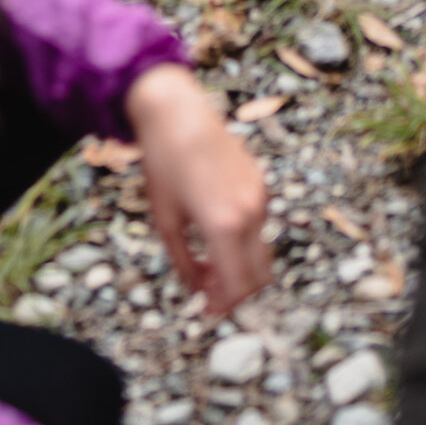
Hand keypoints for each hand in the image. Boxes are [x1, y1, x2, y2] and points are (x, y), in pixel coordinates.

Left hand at [126, 62, 270, 315]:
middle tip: (209, 292)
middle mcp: (250, 214)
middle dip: (237, 291)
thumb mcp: (165, 220)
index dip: (226, 306)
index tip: (209, 311)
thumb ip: (184, 262)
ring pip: (261, 251)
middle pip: (260, 276)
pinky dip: (243, 241)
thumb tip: (197, 290)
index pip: (240, 287)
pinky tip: (215, 234)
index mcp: (224, 227)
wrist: (177, 113)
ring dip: (240, 266)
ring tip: (208, 262)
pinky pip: (258, 225)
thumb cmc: (164, 164)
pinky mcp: (259, 183)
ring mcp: (259, 197)